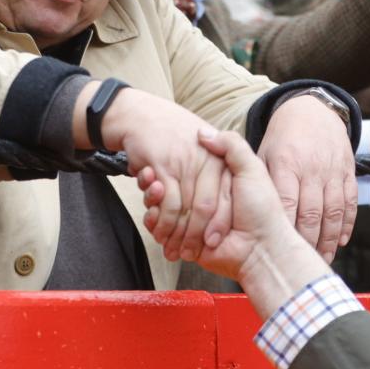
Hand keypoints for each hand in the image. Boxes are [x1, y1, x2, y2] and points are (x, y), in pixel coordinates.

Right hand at [80, 85, 231, 262]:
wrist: (139, 114)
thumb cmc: (172, 134)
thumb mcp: (207, 139)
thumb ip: (231, 154)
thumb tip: (229, 187)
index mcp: (221, 160)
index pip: (224, 202)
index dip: (217, 225)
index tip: (212, 244)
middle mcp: (206, 163)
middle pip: (206, 210)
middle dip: (195, 237)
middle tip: (188, 254)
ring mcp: (184, 166)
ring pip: (186, 210)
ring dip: (176, 234)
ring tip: (170, 248)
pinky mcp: (164, 170)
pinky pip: (167, 204)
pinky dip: (162, 223)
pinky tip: (158, 232)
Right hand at [138, 131, 333, 315]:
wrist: (261, 250)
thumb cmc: (260, 209)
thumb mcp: (251, 169)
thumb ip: (232, 146)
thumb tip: (202, 132)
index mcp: (216, 179)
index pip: (187, 168)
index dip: (173, 162)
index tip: (165, 156)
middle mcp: (202, 197)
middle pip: (171, 186)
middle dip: (158, 182)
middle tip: (151, 175)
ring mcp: (191, 218)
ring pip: (162, 204)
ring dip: (153, 199)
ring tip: (154, 191)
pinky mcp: (183, 238)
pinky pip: (161, 227)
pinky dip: (153, 221)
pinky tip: (153, 214)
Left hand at [258, 94, 356, 262]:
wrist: (313, 111)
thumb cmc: (281, 139)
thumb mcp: (261, 149)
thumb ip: (242, 166)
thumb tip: (216, 173)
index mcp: (285, 164)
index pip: (285, 202)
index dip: (282, 227)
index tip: (275, 249)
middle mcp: (311, 169)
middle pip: (311, 212)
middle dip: (306, 241)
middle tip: (298, 263)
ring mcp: (332, 172)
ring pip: (333, 211)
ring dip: (328, 239)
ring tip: (320, 260)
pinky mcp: (348, 174)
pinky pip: (350, 203)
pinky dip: (346, 225)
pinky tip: (339, 243)